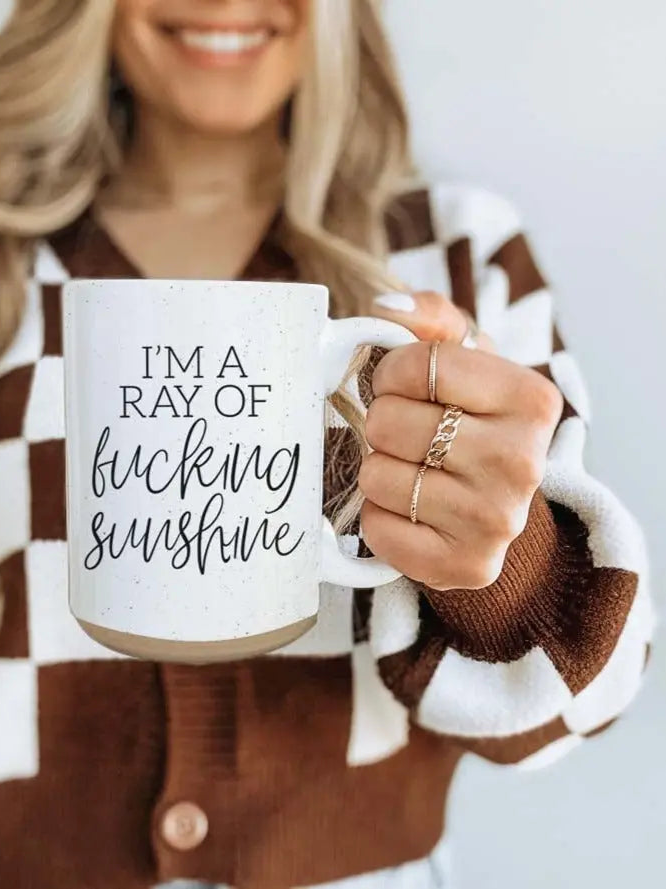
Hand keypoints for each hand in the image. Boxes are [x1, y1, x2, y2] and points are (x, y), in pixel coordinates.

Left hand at [358, 291, 562, 590]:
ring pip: (377, 475)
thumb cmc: (468, 419)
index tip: (405, 387)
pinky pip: (378, 529)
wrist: (490, 501)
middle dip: (383, 424)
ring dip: (379, 470)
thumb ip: (429, 317)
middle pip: (388, 422)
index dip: (391, 373)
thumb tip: (386, 308)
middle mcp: (524, 462)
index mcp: (531, 399)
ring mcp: (499, 521)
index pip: (417, 365)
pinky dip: (379, 517)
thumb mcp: (463, 358)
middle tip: (410, 436)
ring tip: (413, 471)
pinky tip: (409, 510)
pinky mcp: (467, 566)